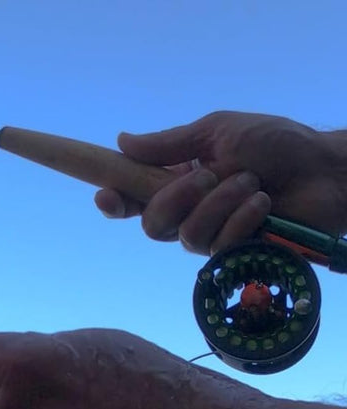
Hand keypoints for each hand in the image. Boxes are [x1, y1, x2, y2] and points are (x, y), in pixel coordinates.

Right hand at [95, 112, 346, 253]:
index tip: (105, 195)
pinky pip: (219, 245)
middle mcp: (189, 214)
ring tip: (252, 183)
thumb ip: (171, 143)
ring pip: (186, 235)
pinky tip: (263, 204)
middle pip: (152, 224)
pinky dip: (241, 218)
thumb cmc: (278, 145)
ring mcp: (211, 237)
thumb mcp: (220, 132)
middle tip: (208, 175)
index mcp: (179, 183)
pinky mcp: (235, 254)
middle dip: (176, 198)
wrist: (325, 170)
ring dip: (220, 203)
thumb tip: (122, 141)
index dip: (114, 202)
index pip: (134, 200)